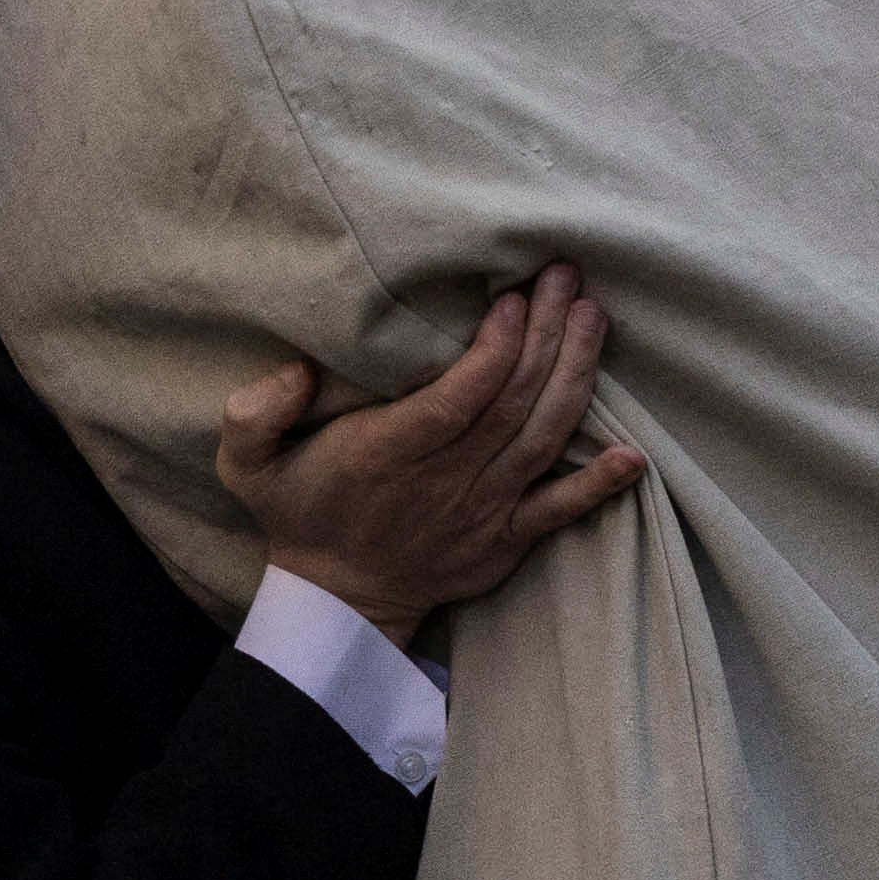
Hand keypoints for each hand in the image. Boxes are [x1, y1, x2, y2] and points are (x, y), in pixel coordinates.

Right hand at [218, 266, 644, 633]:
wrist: (337, 602)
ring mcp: (482, 513)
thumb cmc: (299, 512)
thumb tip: (297, 371)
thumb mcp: (246, 463)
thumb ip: (256, 413)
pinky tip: (632, 456)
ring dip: (574, 378)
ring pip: (540, 440)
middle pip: (511, 404)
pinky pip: (557, 512)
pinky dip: (597, 487)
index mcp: (386, 455)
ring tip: (593, 318)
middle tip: (566, 277)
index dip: (495, 350)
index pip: (457, 399)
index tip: (514, 299)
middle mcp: (444, 482)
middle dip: (545, 336)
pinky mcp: (506, 540)